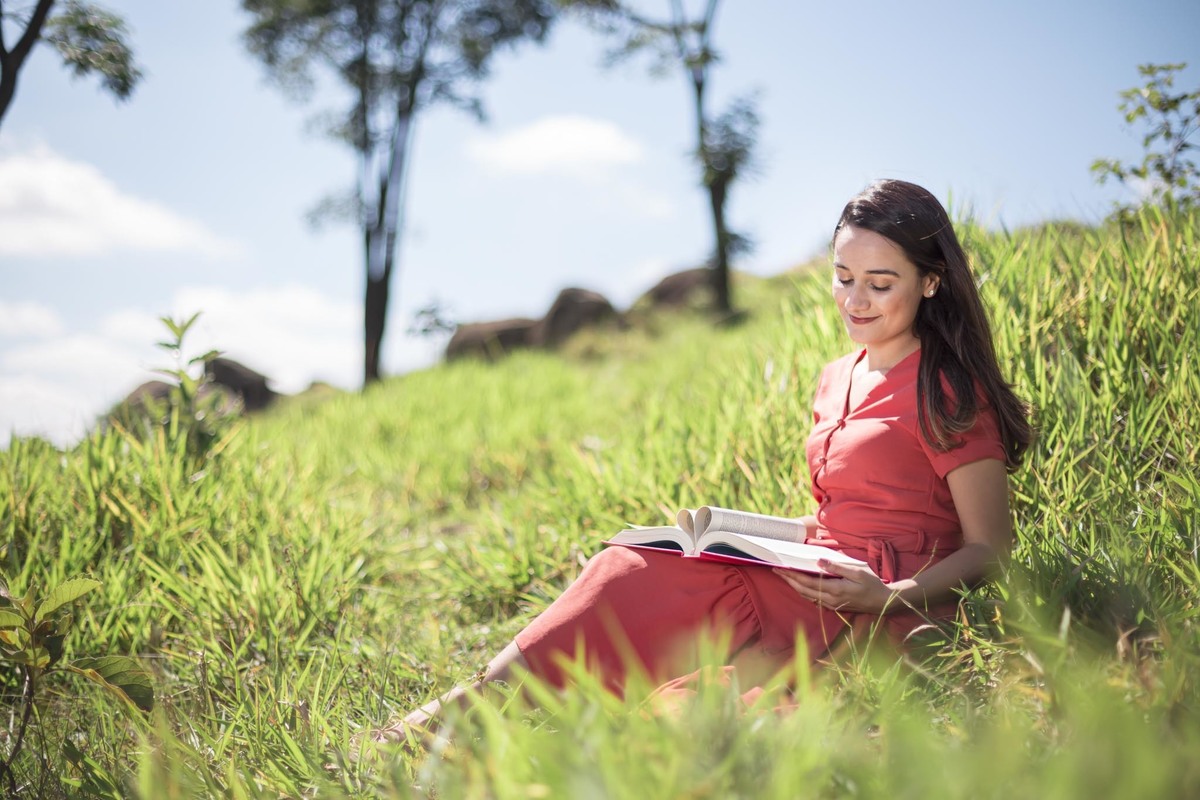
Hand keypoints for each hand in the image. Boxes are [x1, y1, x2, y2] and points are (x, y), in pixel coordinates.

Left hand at [774, 559, 898, 614]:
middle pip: (803, 590)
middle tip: (776, 571)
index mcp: (835, 589)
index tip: (780, 568)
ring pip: (807, 596)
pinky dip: (804, 592)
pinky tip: (800, 586)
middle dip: (789, 580)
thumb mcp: (857, 571)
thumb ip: (837, 567)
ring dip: (795, 587)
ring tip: (785, 577)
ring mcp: (832, 605)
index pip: (807, 582)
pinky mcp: (835, 606)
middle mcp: (831, 599)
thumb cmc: (872, 584)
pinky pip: (814, 600)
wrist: (884, 602)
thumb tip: (819, 561)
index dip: (792, 576)